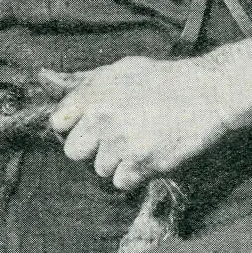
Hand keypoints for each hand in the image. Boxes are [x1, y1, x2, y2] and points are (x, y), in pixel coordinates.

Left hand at [41, 57, 236, 190]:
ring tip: (138, 142)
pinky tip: (148, 155)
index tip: (88, 125)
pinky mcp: (142, 163)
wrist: (208, 93)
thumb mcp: (119, 70)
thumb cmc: (161, 80)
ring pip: (99, 169)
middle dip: (90, 148)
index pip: (57, 122)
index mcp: (93, 93)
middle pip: (73, 152)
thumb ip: (81, 80)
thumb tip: (43, 78)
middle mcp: (102, 118)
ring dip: (115, 162)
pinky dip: (133, 176)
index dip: (72, 126)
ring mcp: (121, 143)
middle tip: (113, 137)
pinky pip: (121, 182)